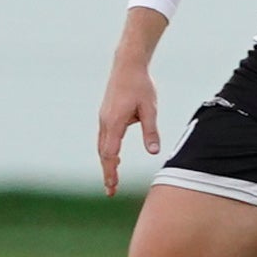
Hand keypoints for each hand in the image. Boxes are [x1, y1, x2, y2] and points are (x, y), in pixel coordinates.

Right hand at [96, 59, 159, 195]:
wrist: (128, 65)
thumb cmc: (141, 86)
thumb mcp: (150, 109)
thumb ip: (151, 131)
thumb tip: (154, 152)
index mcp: (115, 122)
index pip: (110, 153)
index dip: (111, 171)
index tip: (112, 186)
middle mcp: (105, 122)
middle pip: (103, 153)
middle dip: (107, 172)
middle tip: (111, 191)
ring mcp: (104, 118)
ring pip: (102, 146)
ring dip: (107, 163)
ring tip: (112, 180)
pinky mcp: (106, 115)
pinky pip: (104, 138)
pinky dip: (107, 151)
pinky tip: (115, 157)